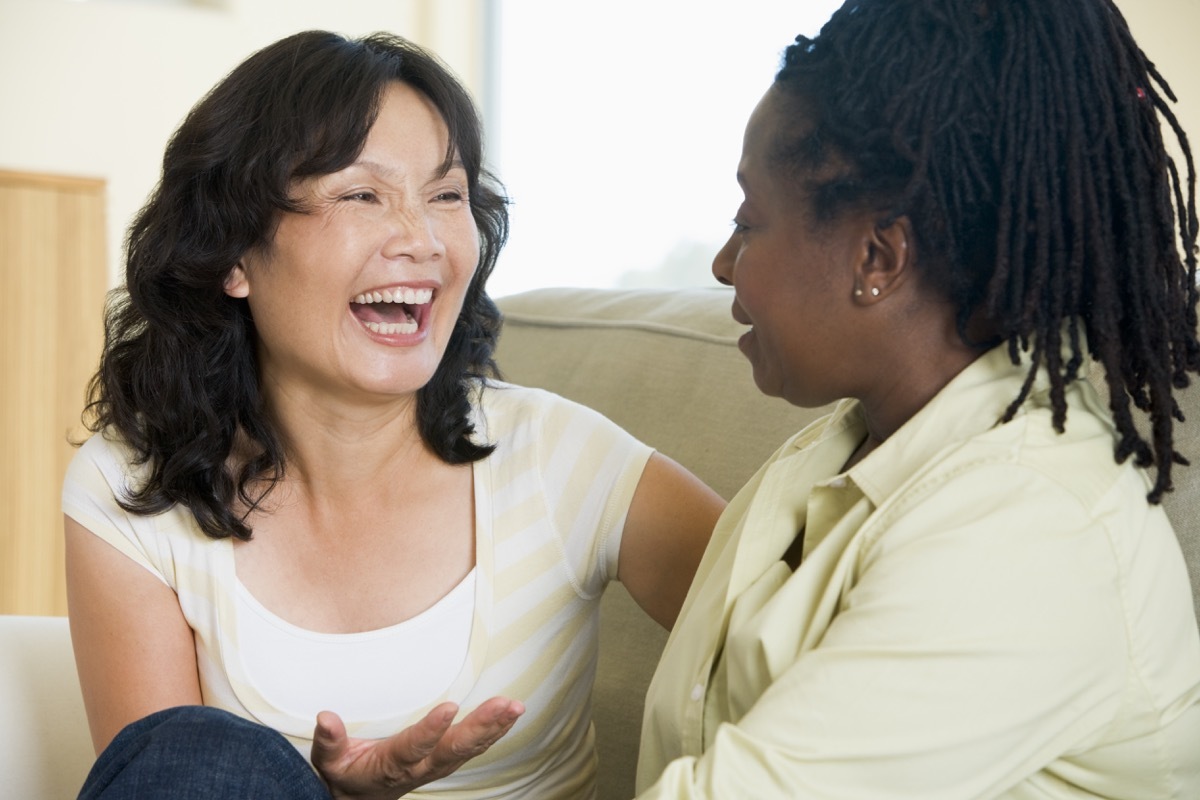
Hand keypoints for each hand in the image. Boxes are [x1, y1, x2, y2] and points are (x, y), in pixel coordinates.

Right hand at [311, 697, 524, 799]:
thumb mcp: (330, 761)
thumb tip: (326, 717)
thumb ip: (330, 741)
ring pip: (469, 749)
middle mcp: (419, 768)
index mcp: (391, 766)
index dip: (431, 730)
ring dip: (494, 727)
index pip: (414, 748)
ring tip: (514, 706)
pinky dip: (494, 732)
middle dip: (480, 727)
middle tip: (503, 705)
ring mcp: (436, 766)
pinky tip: (510, 714)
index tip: (449, 707)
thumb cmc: (346, 774)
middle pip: (453, 749)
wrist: (361, 798)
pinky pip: (474, 748)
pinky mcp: (446, 760)